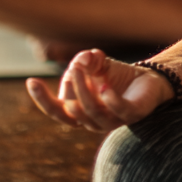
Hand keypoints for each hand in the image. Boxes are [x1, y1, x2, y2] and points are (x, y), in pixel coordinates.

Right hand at [26, 49, 175, 133]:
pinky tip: (104, 86)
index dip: (42, 99)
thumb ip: (85, 62)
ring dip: (84, 90)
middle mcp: (94, 121)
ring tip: (83, 69)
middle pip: (73, 112)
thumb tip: (80, 61)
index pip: (57, 111)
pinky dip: (110, 99)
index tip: (31, 81)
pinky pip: (118, 110)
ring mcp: (113, 120)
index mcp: (81, 112)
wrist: (149, 80)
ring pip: (92, 111)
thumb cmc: (118, 77)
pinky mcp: (132, 114)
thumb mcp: (98, 64)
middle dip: (71, 88)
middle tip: (74, 68)